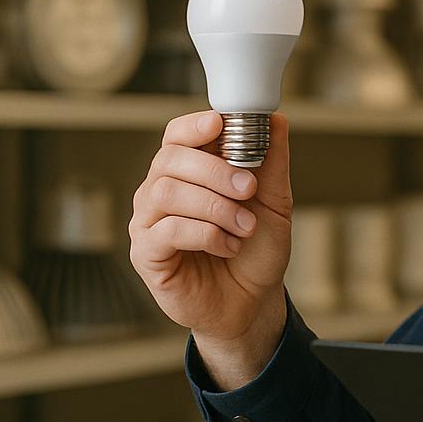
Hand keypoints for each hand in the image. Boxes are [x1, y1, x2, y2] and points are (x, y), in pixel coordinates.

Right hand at [129, 110, 293, 384]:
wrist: (251, 302)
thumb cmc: (255, 250)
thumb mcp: (274, 202)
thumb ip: (271, 162)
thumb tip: (275, 118)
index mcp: (187, 173)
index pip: (176, 136)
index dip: (194, 126)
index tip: (219, 125)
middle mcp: (160, 192)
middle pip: (170, 159)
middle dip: (216, 170)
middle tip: (249, 188)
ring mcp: (148, 222)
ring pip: (167, 192)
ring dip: (215, 206)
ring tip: (245, 226)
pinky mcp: (146, 254)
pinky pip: (167, 230)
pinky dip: (205, 234)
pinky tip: (229, 246)